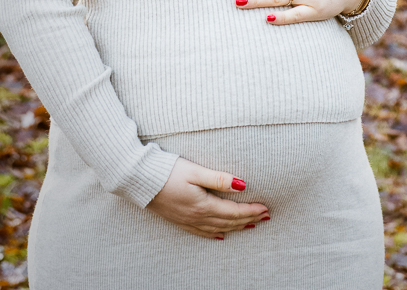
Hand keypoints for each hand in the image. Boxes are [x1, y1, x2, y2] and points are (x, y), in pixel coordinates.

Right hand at [146, 157, 268, 238]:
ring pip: (218, 229)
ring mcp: (187, 221)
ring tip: (251, 225)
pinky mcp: (179, 220)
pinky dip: (215, 234)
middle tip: (265, 217)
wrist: (140, 180)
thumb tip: (242, 185)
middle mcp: (197, 217)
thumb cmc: (168, 172)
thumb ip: (219, 179)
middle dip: (248, 220)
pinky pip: (202, 232)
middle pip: (229, 222)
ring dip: (236, 227)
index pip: (234, 212)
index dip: (251, 211)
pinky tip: (221, 235)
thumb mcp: (195, 172)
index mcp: (203, 205)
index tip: (266, 208)